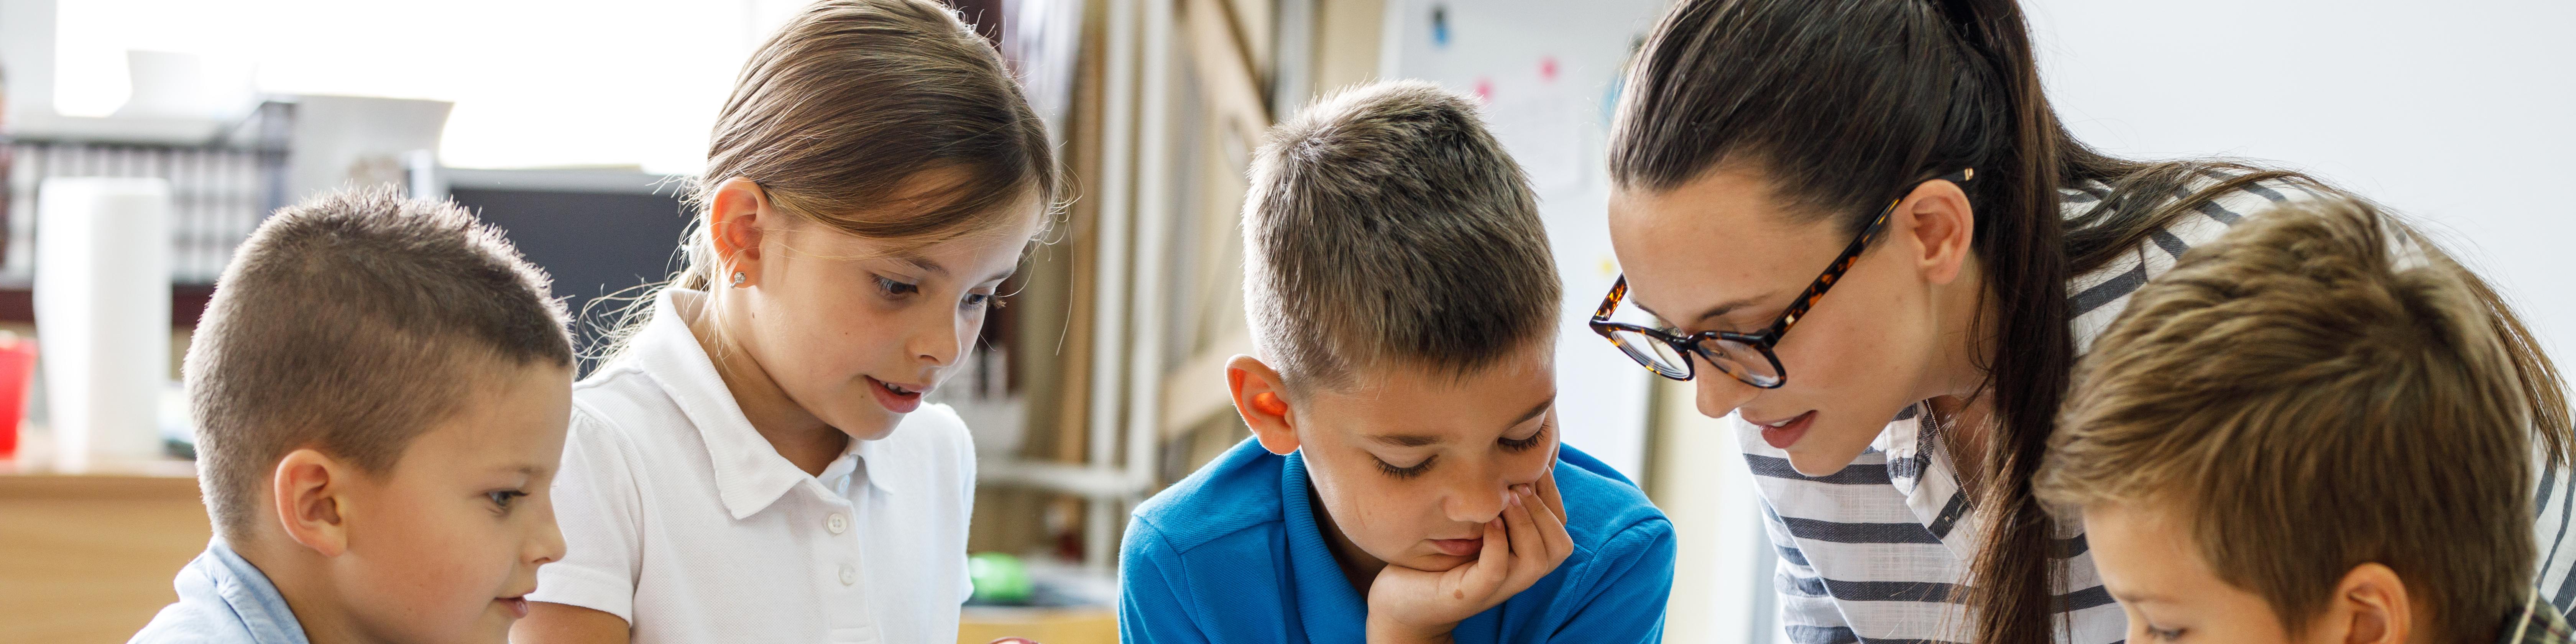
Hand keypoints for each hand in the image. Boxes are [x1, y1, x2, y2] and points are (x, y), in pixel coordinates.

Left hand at [1364, 471, 1573, 643]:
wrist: (1400, 598)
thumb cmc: (1434, 556)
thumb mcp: (1471, 524)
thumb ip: (1496, 504)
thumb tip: (1514, 461)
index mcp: (1521, 556)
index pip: (1560, 527)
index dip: (1552, 494)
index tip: (1533, 467)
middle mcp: (1515, 575)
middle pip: (1559, 546)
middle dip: (1543, 509)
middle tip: (1516, 486)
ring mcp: (1494, 588)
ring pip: (1536, 561)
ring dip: (1526, 523)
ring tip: (1506, 499)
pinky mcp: (1468, 594)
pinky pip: (1496, 570)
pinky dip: (1497, 543)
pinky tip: (1487, 521)